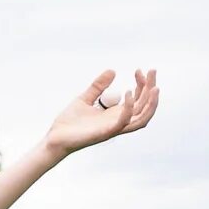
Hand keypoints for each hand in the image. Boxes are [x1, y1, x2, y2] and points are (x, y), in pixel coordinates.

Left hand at [42, 69, 159, 156]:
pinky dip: (129, 107)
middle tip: (152, 71)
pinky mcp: (106, 133)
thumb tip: (112, 70)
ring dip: (151, 103)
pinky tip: (128, 92)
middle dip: (151, 88)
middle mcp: (118, 122)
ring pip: (142, 118)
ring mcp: (113, 128)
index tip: (139, 70)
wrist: (54, 138)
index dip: (142, 84)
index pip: (137, 99)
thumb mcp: (84, 99)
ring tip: (154, 87)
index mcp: (115, 114)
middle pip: (144, 106)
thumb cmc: (68, 123)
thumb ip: (98, 86)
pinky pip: (123, 121)